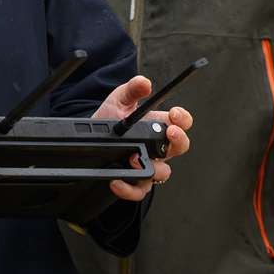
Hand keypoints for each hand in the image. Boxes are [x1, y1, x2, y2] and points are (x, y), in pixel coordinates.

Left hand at [92, 75, 193, 201]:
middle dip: (179, 139)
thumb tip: (145, 83)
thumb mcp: (118, 100)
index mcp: (159, 125)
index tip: (174, 114)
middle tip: (169, 133)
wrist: (90, 139)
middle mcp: (158, 147)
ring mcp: (149, 165)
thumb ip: (132, 90)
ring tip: (135, 158)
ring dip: (152, 166)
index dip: (183, 119)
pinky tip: (117, 180)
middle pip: (181, 147)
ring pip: (163, 172)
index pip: (181, 122)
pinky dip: (129, 188)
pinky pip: (139, 190)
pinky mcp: (135, 182)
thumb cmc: (109, 120)